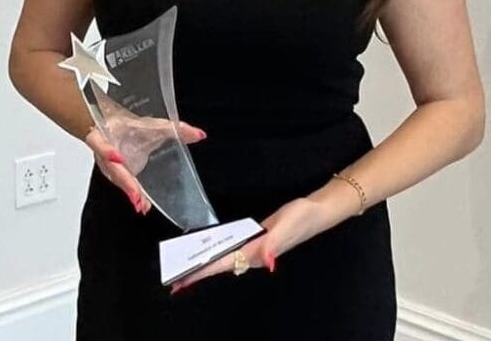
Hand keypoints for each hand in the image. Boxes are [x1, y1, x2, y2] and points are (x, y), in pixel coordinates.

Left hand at [85, 115, 205, 216]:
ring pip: (112, 169)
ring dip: (120, 178)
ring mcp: (105, 153)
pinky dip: (107, 152)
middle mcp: (116, 164)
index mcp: (129, 167)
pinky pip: (100, 146)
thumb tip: (200, 135)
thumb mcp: (155, 128)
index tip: (144, 207)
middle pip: (123, 179)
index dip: (141, 197)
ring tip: (131, 187)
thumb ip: (178, 132)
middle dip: (132, 190)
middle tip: (139, 202)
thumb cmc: (128, 128)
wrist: (105, 114)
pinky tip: (115, 157)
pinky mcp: (96, 139)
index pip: (136, 186)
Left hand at [169, 195, 330, 293]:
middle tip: (175, 279)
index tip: (184, 279)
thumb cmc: (301, 217)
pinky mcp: (256, 239)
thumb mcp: (287, 226)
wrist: (316, 211)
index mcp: (255, 253)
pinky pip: (232, 248)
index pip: (224, 264)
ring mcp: (254, 248)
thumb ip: (274, 243)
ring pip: (226, 259)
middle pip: (221, 265)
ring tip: (186, 267)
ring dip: (207, 264)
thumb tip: (266, 262)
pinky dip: (218, 252)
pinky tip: (209, 251)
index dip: (203, 271)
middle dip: (199, 272)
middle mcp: (252, 255)